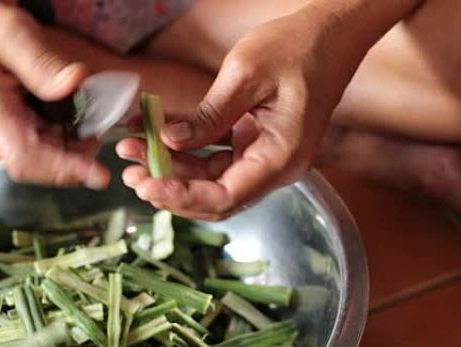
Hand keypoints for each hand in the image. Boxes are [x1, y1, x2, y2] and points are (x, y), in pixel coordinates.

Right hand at [0, 0, 109, 188]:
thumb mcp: (11, 34)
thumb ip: (40, 62)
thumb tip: (74, 83)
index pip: (24, 156)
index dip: (62, 168)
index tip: (96, 173)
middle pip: (37, 165)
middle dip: (75, 162)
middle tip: (102, 142)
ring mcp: (8, 130)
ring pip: (46, 158)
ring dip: (76, 152)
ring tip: (97, 131)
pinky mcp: (21, 127)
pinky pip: (49, 144)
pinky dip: (72, 141)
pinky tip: (86, 127)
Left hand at [116, 4, 368, 219]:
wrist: (330, 34)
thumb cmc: (298, 47)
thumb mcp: (247, 74)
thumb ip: (209, 114)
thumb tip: (170, 141)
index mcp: (281, 157)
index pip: (226, 196)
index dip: (183, 197)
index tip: (146, 186)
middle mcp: (276, 166)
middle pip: (216, 194)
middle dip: (171, 186)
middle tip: (130, 171)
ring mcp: (267, 156)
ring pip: (212, 177)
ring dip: (174, 168)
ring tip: (132, 149)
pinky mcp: (257, 142)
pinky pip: (217, 156)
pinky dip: (187, 149)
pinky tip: (157, 135)